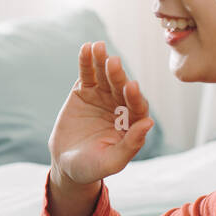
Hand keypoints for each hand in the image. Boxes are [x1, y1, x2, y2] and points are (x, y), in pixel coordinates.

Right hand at [48, 40, 154, 185]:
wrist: (66, 164)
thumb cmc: (92, 167)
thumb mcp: (111, 162)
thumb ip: (130, 145)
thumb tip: (149, 123)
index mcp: (133, 123)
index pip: (137, 107)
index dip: (134, 97)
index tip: (131, 86)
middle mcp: (121, 106)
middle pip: (121, 88)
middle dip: (117, 75)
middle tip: (113, 62)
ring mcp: (103, 96)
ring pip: (105, 76)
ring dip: (102, 62)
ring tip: (98, 48)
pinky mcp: (84, 91)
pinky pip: (87, 74)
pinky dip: (86, 61)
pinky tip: (86, 48)